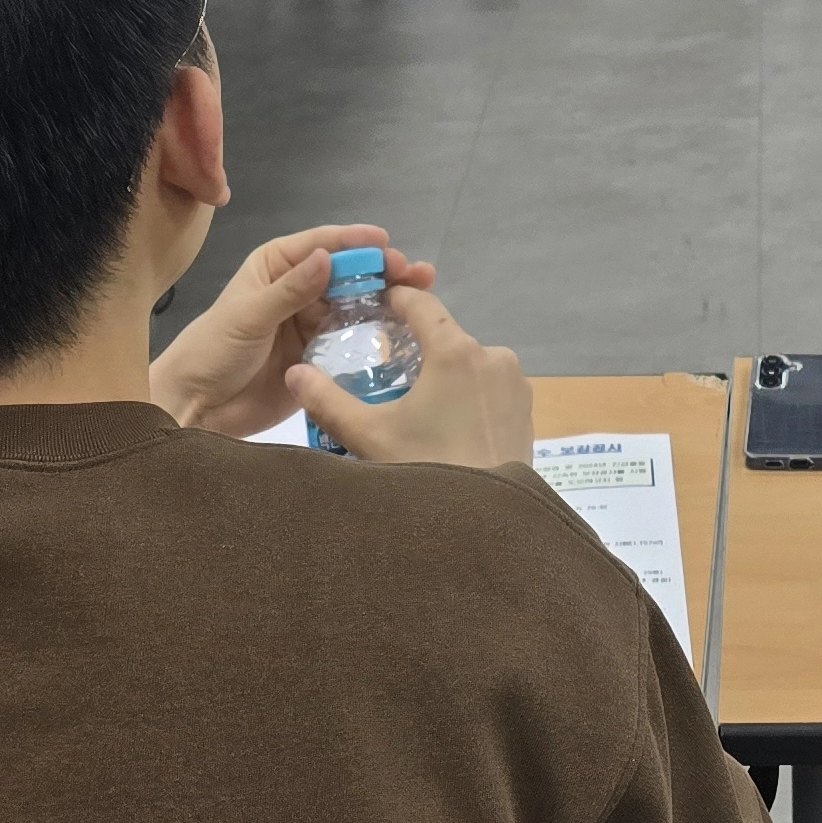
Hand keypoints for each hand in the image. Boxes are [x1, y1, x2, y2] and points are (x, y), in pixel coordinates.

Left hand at [152, 223, 437, 434]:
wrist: (198, 406)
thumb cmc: (214, 350)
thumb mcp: (249, 316)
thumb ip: (290, 290)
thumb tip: (327, 257)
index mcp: (277, 266)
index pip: (322, 245)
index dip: (356, 243)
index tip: (387, 244)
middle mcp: (299, 289)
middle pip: (347, 274)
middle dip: (381, 271)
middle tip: (415, 274)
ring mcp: (312, 323)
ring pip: (356, 305)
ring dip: (387, 301)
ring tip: (421, 300)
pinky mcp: (321, 357)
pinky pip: (353, 341)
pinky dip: (377, 336)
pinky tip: (403, 335)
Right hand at [291, 285, 530, 469]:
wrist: (486, 523)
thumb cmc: (427, 469)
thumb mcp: (368, 436)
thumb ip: (327, 401)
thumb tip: (294, 373)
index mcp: (455, 350)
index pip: (421, 303)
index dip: (396, 299)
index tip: (375, 304)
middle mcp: (493, 355)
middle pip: (445, 338)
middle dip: (417, 349)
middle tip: (387, 375)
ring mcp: (515, 383)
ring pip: (469, 365)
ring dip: (445, 376)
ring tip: (418, 410)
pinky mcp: (526, 409)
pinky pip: (490, 390)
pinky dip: (468, 398)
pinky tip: (450, 428)